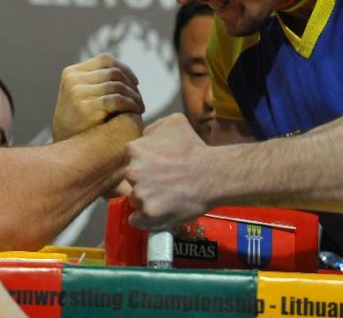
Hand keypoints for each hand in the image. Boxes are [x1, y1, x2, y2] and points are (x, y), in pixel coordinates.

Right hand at [52, 52, 144, 141]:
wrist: (65, 151)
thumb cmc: (79, 124)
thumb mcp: (82, 96)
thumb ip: (98, 82)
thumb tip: (128, 74)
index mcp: (71, 73)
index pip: (105, 60)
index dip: (124, 68)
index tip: (136, 82)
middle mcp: (73, 79)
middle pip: (113, 73)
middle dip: (131, 85)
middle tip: (140, 99)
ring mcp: (78, 92)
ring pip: (117, 85)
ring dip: (134, 96)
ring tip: (140, 107)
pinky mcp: (86, 107)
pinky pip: (116, 99)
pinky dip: (130, 104)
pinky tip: (136, 111)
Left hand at [125, 113, 211, 229]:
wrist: (211, 174)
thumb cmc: (194, 147)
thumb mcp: (173, 122)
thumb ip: (152, 129)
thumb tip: (144, 138)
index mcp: (134, 150)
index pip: (131, 159)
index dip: (145, 163)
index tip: (158, 166)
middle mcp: (132, 172)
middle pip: (131, 180)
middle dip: (144, 181)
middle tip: (164, 181)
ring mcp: (140, 194)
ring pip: (135, 199)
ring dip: (146, 199)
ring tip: (167, 197)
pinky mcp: (149, 213)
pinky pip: (136, 220)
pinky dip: (144, 219)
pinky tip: (158, 212)